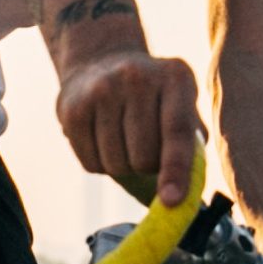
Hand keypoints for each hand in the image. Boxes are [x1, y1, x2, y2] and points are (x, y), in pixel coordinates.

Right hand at [55, 47, 201, 207]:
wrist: (102, 61)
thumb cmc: (154, 98)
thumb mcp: (181, 104)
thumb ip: (190, 145)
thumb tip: (181, 199)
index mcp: (176, 77)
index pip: (177, 131)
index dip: (176, 170)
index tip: (170, 201)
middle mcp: (137, 77)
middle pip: (144, 158)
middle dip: (147, 168)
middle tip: (146, 150)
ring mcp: (101, 89)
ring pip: (116, 164)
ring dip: (124, 167)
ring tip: (124, 140)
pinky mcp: (72, 108)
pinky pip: (91, 163)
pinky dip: (101, 164)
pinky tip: (103, 139)